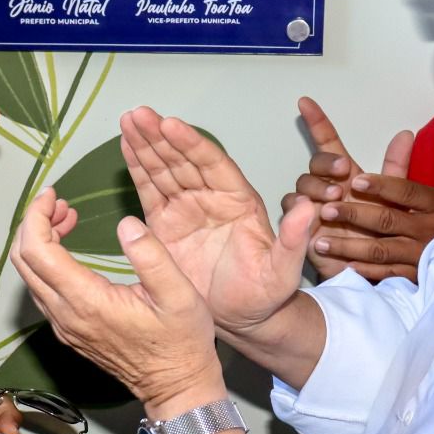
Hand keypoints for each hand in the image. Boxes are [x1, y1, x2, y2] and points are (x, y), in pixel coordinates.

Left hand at [10, 186, 225, 411]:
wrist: (177, 387)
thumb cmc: (182, 343)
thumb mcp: (180, 294)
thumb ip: (152, 256)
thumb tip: (126, 224)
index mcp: (87, 302)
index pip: (37, 251)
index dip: (36, 216)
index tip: (52, 194)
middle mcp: (66, 315)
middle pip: (24, 261)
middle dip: (34, 223)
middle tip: (60, 202)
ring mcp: (64, 326)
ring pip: (30, 276)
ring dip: (39, 241)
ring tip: (66, 217)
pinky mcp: (69, 330)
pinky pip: (42, 289)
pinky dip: (46, 261)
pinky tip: (69, 247)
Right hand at [120, 107, 317, 337]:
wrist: (240, 319)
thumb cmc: (264, 295)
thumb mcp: (283, 271)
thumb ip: (294, 240)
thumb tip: (308, 206)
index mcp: (239, 201)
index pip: (213, 164)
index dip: (191, 144)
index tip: (171, 124)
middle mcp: (212, 197)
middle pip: (184, 159)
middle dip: (161, 136)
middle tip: (141, 114)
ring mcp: (187, 207)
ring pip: (165, 169)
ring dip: (146, 144)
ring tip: (129, 119)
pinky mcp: (165, 222)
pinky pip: (150, 189)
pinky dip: (137, 167)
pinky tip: (126, 144)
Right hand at [278, 97, 413, 281]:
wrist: (373, 270)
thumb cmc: (383, 234)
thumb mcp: (394, 199)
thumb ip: (395, 168)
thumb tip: (406, 133)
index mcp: (346, 176)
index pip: (327, 143)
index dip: (317, 122)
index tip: (306, 101)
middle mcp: (326, 189)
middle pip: (313, 165)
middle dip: (325, 165)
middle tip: (343, 173)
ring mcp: (311, 209)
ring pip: (301, 187)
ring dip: (315, 188)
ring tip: (334, 199)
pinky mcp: (302, 230)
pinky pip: (292, 214)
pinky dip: (300, 212)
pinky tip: (312, 214)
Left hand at [308, 123, 433, 281]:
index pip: (408, 192)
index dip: (383, 186)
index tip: (357, 179)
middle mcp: (429, 230)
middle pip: (386, 221)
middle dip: (354, 214)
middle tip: (326, 207)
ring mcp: (422, 257)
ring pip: (380, 251)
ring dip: (349, 245)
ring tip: (319, 240)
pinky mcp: (419, 277)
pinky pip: (387, 275)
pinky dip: (363, 272)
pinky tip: (340, 267)